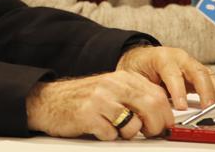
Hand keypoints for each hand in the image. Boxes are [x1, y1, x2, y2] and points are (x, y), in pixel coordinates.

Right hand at [25, 71, 172, 139]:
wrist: (48, 100)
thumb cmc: (80, 98)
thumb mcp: (110, 89)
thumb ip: (134, 96)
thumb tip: (163, 113)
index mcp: (121, 77)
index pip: (157, 95)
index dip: (166, 115)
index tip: (166, 125)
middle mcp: (112, 85)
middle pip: (151, 108)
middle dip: (156, 127)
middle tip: (150, 134)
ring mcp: (100, 99)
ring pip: (133, 125)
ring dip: (130, 134)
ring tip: (117, 130)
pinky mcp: (88, 115)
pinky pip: (112, 135)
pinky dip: (109, 137)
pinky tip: (99, 129)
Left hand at [116, 45, 214, 109]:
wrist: (140, 57)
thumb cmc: (138, 66)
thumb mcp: (134, 76)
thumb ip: (145, 89)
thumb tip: (152, 106)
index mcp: (162, 57)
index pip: (173, 74)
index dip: (178, 91)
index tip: (182, 106)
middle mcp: (179, 58)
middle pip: (196, 72)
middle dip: (204, 91)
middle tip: (206, 107)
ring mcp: (190, 63)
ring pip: (207, 75)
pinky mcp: (197, 71)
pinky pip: (211, 79)